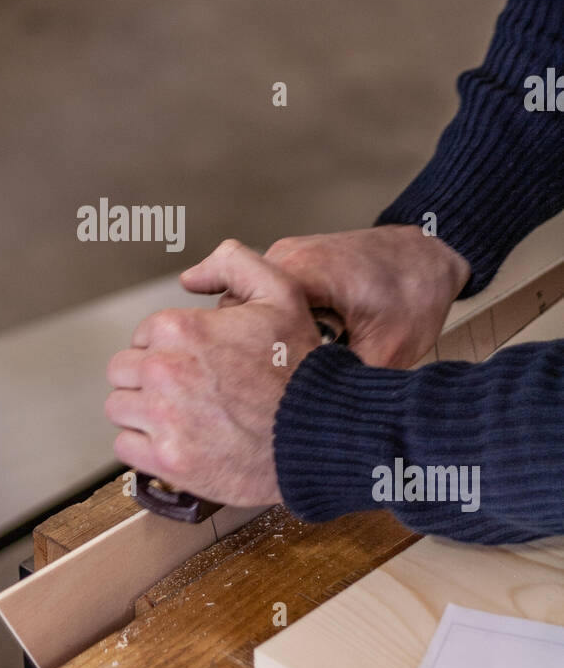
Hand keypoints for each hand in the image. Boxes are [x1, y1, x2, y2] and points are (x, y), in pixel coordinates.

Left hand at [105, 240, 320, 507]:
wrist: (322, 431)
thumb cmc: (302, 367)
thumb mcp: (281, 292)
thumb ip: (233, 264)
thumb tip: (191, 276)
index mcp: (179, 329)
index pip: (141, 336)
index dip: (165, 347)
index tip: (190, 361)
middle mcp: (164, 371)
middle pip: (123, 372)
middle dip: (147, 378)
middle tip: (180, 390)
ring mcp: (163, 418)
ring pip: (119, 409)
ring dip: (141, 412)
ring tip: (176, 416)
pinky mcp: (168, 460)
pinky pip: (125, 447)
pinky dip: (143, 446)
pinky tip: (172, 441)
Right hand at [254, 225, 469, 367]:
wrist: (432, 254)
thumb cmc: (417, 290)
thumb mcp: (388, 348)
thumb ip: (343, 379)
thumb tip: (316, 412)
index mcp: (303, 272)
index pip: (238, 314)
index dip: (243, 354)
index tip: (250, 382)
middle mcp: (286, 256)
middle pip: (235, 310)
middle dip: (245, 347)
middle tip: (264, 382)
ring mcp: (286, 255)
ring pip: (247, 303)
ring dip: (257, 334)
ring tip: (279, 365)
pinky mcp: (293, 262)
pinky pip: (264, 295)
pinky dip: (270, 321)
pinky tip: (290, 345)